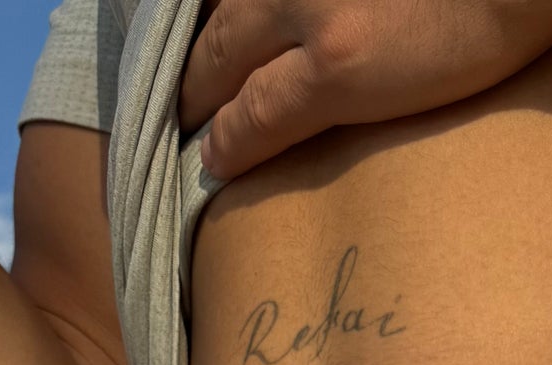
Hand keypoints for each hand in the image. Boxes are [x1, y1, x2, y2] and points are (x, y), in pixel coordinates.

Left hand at [179, 0, 551, 182]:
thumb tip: (369, 25)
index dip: (221, 20)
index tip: (211, 49)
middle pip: (220, 16)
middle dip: (196, 59)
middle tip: (182, 95)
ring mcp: (310, 9)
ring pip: (222, 59)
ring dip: (199, 98)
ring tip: (192, 131)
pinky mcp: (335, 63)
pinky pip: (257, 112)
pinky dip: (230, 139)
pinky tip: (215, 162)